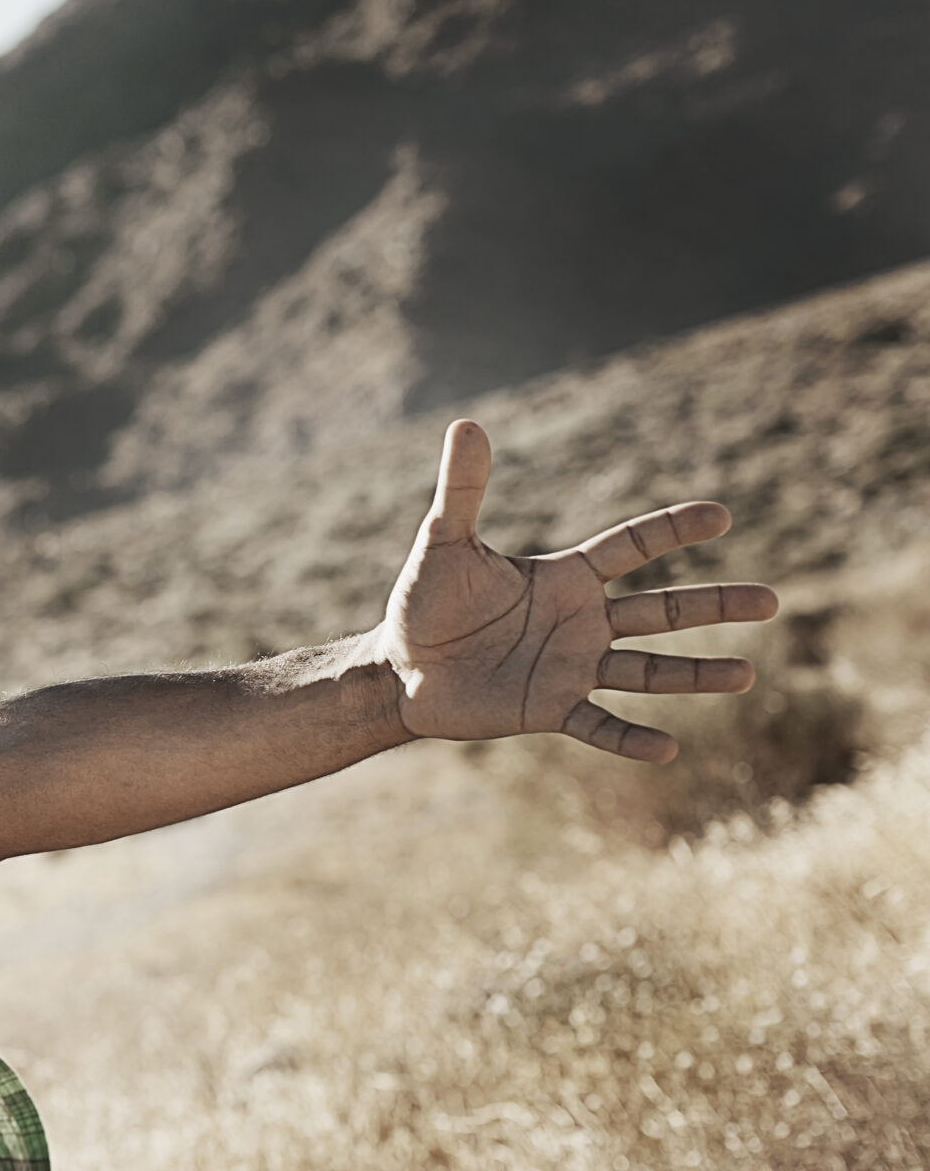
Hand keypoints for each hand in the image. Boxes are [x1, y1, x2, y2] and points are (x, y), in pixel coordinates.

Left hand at [381, 420, 778, 761]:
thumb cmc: (423, 602)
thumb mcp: (443, 543)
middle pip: (660, 611)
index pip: (630, 547)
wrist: (399, 668)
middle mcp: (581, 621)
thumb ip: (462, 490)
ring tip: (746, 675)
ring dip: (694, 674)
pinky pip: (599, 725)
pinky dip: (629, 738)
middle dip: (714, 604)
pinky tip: (667, 748)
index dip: (673, 530)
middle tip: (771, 603)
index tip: (721, 516)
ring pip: (647, 670)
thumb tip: (465, 422)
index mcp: (564, 577)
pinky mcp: (550, 708)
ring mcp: (571, 667)